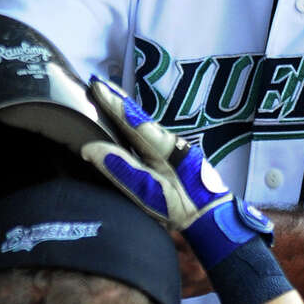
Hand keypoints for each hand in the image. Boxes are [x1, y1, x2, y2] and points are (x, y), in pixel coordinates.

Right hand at [82, 77, 272, 269]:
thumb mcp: (148, 190)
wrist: (212, 218)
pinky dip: (136, 128)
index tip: (95, 85)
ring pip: (147, 127)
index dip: (113, 103)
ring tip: (110, 100)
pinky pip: (151, 138)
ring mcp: (175, 150)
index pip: (133, 120)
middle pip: (140, 118)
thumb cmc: (181, 206)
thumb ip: (122, 168)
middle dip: (119, 102)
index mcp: (162, 146)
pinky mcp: (176, 160)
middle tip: (99, 84)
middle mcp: (170, 142)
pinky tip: (129, 129)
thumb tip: (91, 148)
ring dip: (128, 113)